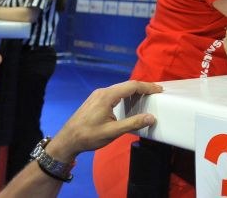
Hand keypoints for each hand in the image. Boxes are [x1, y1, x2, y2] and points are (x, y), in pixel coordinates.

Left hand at [47, 81, 161, 161]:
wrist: (67, 140)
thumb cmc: (89, 136)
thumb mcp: (112, 132)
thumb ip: (132, 123)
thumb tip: (151, 118)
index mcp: (107, 96)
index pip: (132, 86)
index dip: (147, 87)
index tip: (160, 90)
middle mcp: (103, 91)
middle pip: (127, 85)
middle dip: (143, 87)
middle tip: (156, 92)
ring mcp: (98, 94)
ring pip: (120, 88)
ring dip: (134, 91)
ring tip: (146, 96)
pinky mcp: (95, 99)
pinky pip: (114, 92)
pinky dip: (126, 94)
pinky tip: (130, 101)